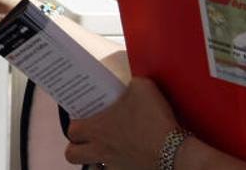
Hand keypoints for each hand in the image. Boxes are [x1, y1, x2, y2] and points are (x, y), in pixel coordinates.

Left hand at [64, 77, 180, 168]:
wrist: (174, 151)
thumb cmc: (152, 119)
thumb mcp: (142, 88)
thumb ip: (130, 85)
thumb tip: (129, 85)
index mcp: (96, 128)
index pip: (72, 130)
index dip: (76, 124)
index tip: (85, 118)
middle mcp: (99, 150)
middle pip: (72, 154)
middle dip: (76, 147)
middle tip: (90, 139)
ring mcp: (113, 166)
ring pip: (91, 167)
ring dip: (94, 161)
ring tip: (107, 152)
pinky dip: (118, 166)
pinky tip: (129, 158)